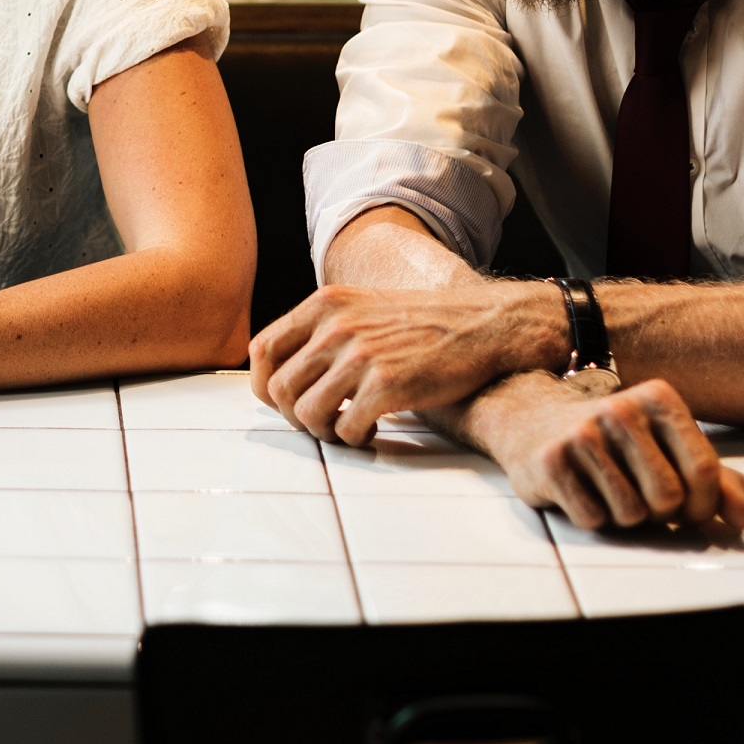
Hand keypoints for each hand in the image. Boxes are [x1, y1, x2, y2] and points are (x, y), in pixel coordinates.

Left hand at [250, 282, 556, 443]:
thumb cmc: (421, 325)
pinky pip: (345, 429)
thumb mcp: (362, 308)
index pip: (261, 350)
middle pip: (278, 389)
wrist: (482, 325)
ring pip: (305, 414)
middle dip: (295, 416)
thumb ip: (323, 330)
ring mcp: (360, 355)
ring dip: (323, 431)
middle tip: (322, 422)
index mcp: (324, 304)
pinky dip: (354, 438)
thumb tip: (284, 370)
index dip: (264, 385)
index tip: (284, 402)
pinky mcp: (387, 385)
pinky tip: (372, 432)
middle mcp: (335, 327)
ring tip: (347, 428)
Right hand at [469, 373, 743, 532]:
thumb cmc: (614, 441)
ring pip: (630, 514)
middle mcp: (620, 409)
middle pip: (669, 497)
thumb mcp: (668, 449)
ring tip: (611, 491)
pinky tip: (582, 491)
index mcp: (658, 399)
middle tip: (646, 500)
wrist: (534, 421)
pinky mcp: (551, 461)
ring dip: (626, 516)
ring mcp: (582, 434)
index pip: (704, 471)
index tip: (691, 509)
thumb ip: (715, 481)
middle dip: (662, 513)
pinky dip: (593, 517)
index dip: (704, 505)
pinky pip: (592, 518)